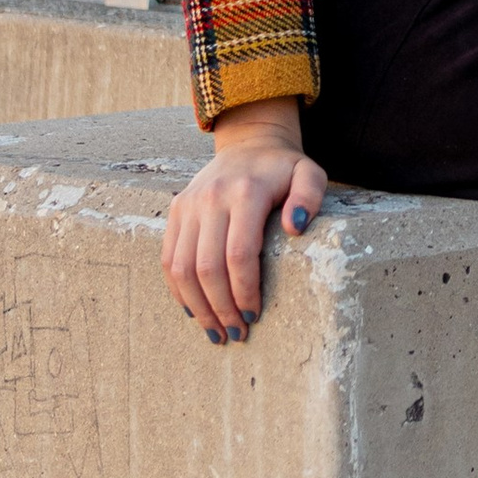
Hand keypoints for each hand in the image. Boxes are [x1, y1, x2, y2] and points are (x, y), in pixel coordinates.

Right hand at [163, 100, 324, 340]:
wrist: (249, 143)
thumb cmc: (283, 168)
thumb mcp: (309, 173)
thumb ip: (309, 196)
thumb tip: (295, 228)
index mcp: (245, 192)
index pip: (239, 254)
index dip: (245, 291)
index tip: (255, 315)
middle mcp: (211, 199)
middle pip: (207, 267)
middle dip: (221, 307)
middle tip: (237, 333)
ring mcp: (188, 205)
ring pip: (181, 268)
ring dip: (197, 306)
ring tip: (216, 332)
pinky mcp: (176, 211)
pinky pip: (168, 258)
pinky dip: (178, 290)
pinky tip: (195, 311)